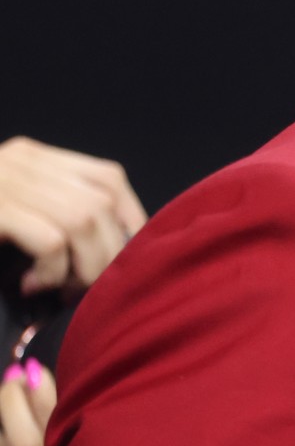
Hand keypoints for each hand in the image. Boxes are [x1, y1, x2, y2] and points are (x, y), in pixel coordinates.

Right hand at [0, 137, 145, 293]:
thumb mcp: (16, 206)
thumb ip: (59, 210)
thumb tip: (114, 245)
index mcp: (36, 157)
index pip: (109, 177)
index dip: (131, 218)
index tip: (130, 253)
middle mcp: (25, 161)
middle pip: (102, 202)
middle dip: (109, 251)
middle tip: (92, 284)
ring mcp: (7, 183)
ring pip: (84, 221)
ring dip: (86, 265)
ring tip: (66, 289)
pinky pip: (51, 242)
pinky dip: (53, 270)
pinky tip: (34, 283)